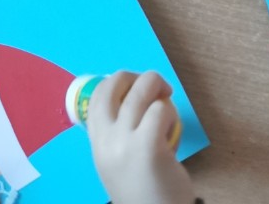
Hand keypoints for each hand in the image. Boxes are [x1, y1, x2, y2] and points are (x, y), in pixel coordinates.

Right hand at [87, 71, 194, 203]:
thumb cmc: (142, 191)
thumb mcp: (117, 161)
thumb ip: (116, 133)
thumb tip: (131, 96)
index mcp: (96, 142)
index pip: (98, 93)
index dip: (118, 82)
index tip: (136, 89)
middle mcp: (105, 138)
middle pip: (115, 83)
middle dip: (139, 77)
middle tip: (157, 88)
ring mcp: (124, 141)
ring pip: (142, 90)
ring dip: (160, 92)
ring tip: (168, 110)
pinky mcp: (149, 146)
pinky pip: (160, 110)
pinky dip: (170, 114)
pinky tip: (172, 134)